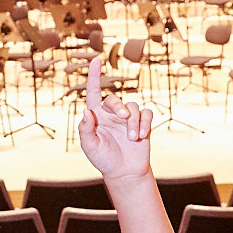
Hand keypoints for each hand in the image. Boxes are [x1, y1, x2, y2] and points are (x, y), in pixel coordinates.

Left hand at [77, 55, 152, 182]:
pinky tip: (142, 135)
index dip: (93, 76)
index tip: (96, 60)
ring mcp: (128, 118)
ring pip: (132, 107)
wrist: (125, 172)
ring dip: (133, 122)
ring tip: (132, 138)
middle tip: (123, 119)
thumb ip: (85, 130)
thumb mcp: (90, 147)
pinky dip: (145, 122)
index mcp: (96, 115)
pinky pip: (147, 113)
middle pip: (115, 100)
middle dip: (119, 108)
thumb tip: (86, 112)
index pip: (94, 92)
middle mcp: (111, 113)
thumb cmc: (104, 159)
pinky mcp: (143, 123)